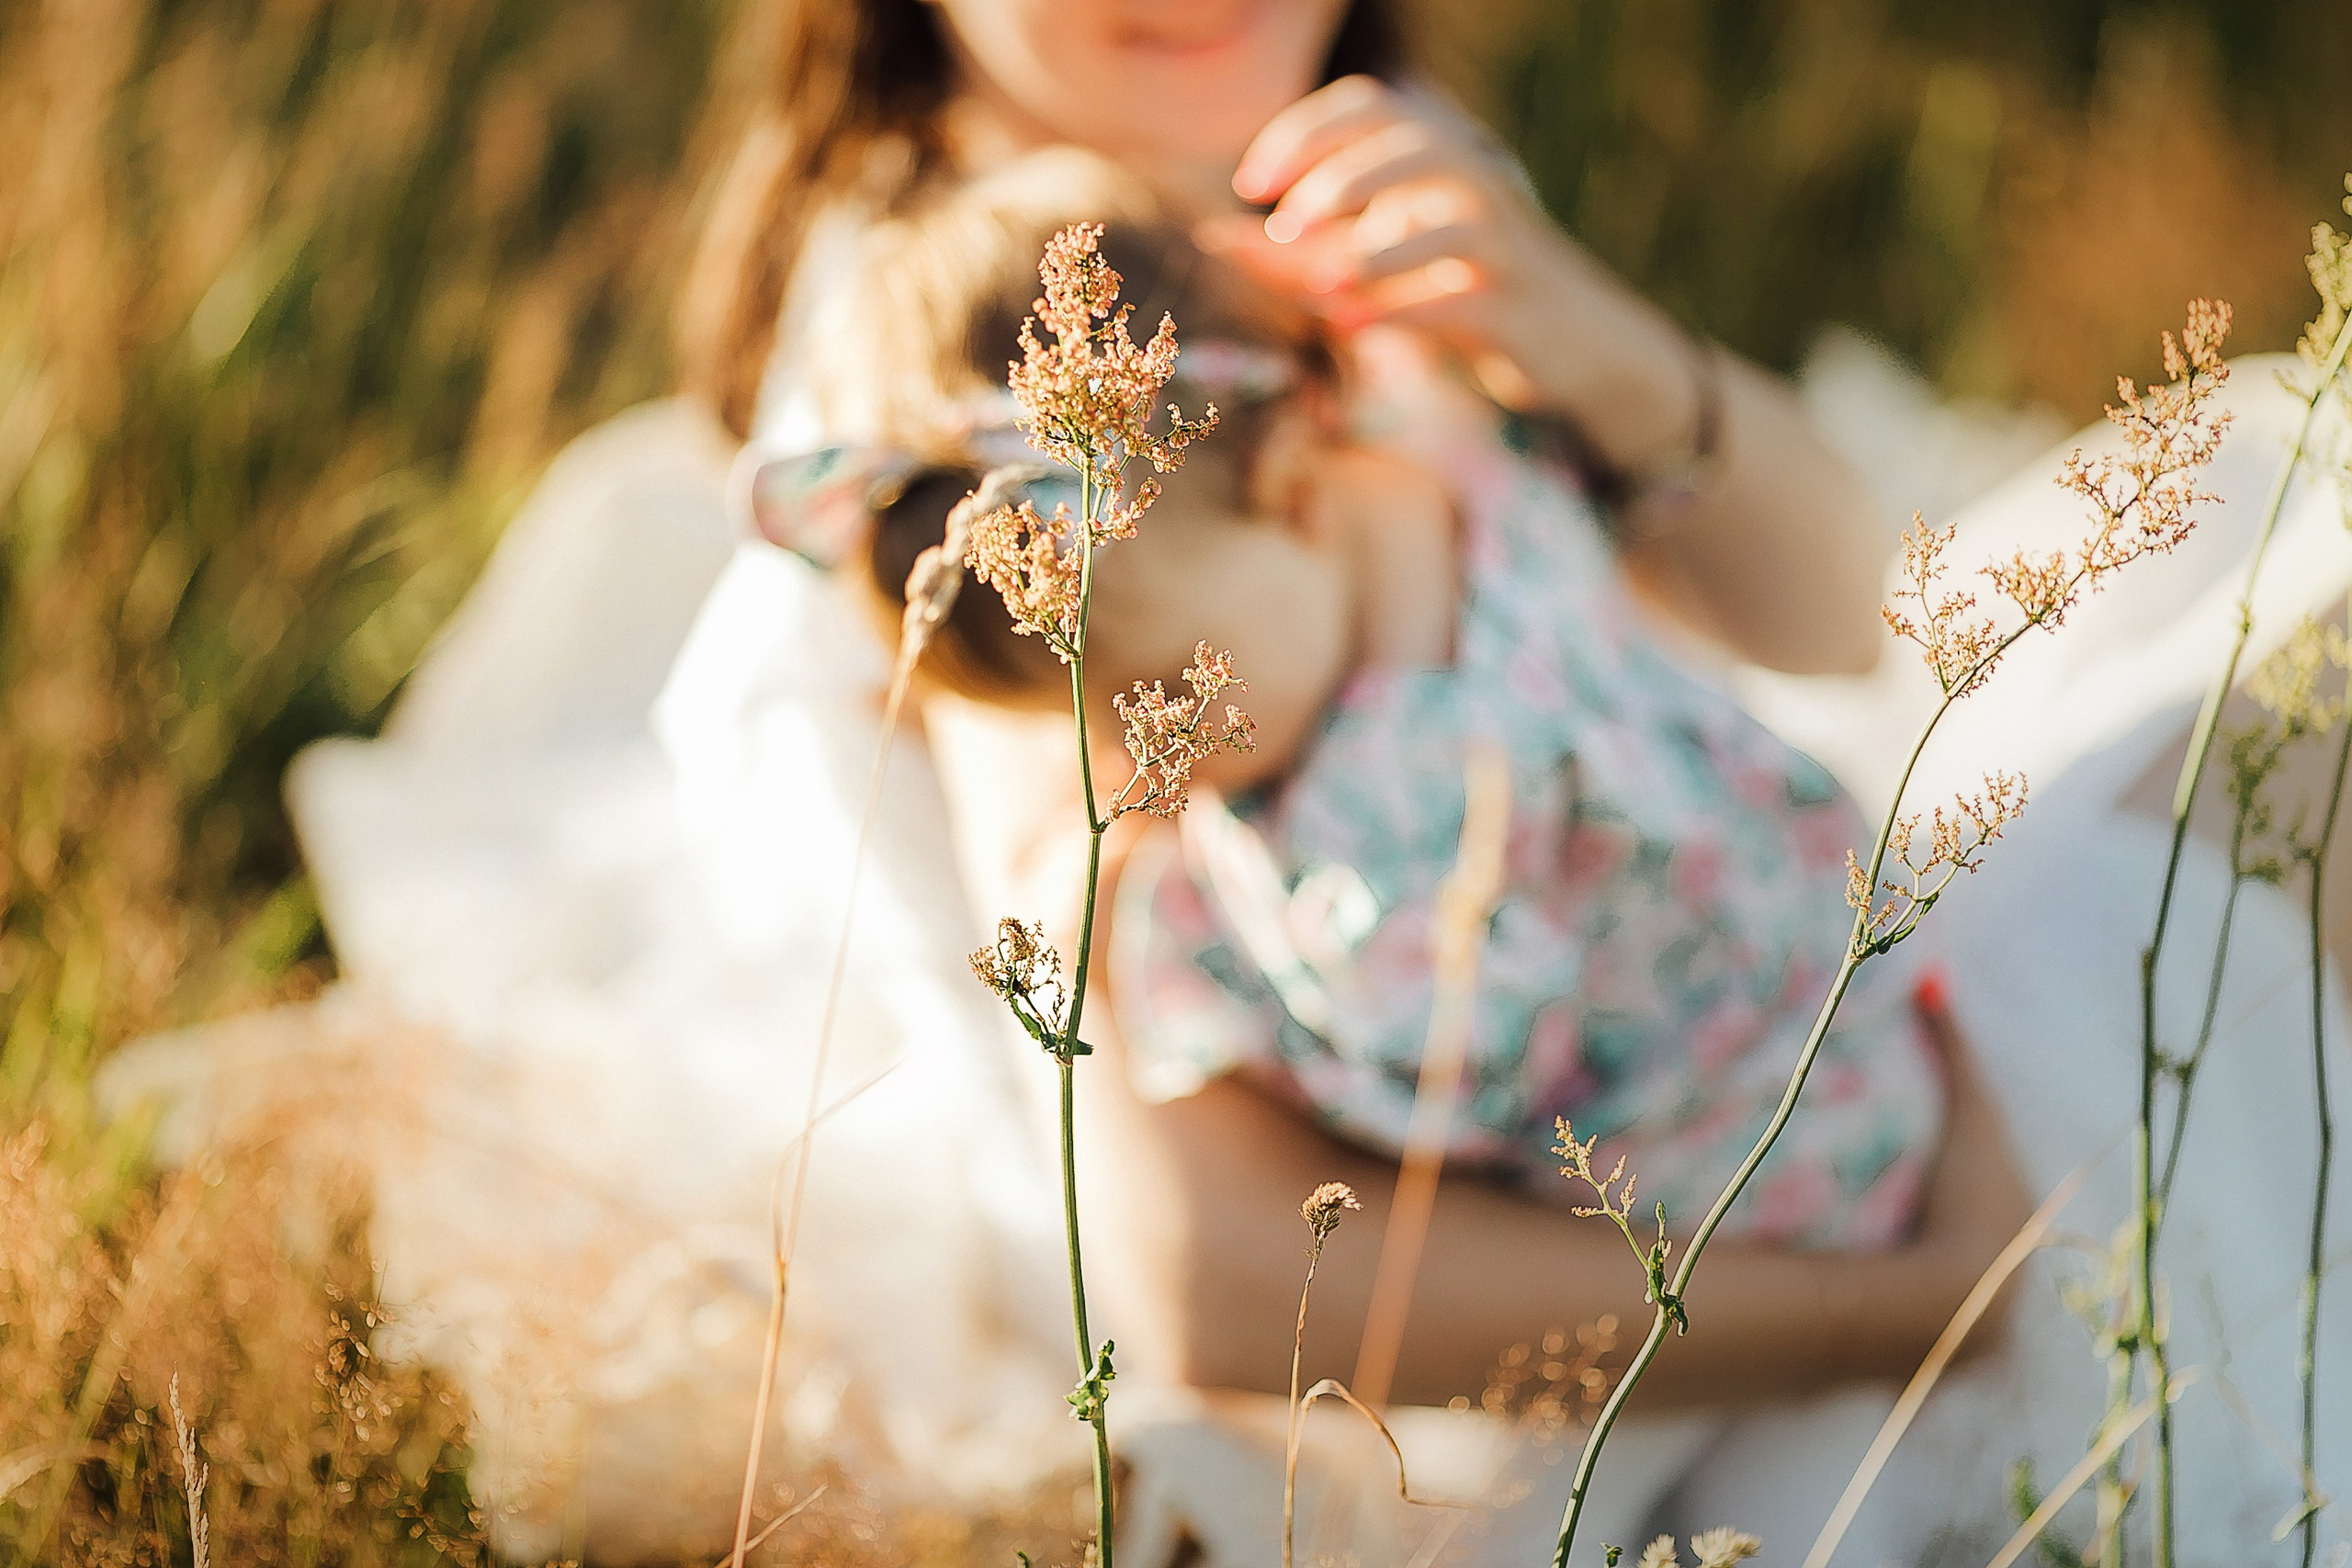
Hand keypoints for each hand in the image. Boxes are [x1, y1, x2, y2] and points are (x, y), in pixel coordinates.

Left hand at [1206, 75, 1695, 463]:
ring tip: (1318, 284)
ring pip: (1450, 219)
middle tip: (1283, 223)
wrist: (1577, 349)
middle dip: (1339, 178)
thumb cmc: (1464, 297)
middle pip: (1412, 146)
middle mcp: (1476, 187)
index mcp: (1437, 161)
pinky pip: (1464, 300)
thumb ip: (1297, 256)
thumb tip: (1211, 237)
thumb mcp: (1374, 269)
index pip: (1369, 106)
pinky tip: (1350, 325)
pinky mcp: (1520, 310)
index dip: (1306, 130)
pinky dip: (1404, 309)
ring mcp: (1506, 247)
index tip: (1252, 182)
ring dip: (1376, 247)